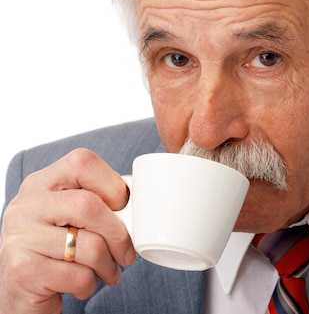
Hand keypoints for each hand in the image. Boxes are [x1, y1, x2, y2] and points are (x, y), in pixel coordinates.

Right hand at [0, 148, 135, 313]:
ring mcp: (20, 237)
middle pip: (89, 206)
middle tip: (127, 254)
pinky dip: (91, 285)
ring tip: (109, 272)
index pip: (83, 162)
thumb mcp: (69, 216)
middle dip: (119, 235)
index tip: (123, 207)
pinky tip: (84, 285)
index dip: (112, 184)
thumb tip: (145, 201)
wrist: (21, 289)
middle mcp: (26, 204)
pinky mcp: (22, 271)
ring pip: (90, 246)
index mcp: (42, 183)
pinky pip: (78, 276)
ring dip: (109, 266)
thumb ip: (98, 201)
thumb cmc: (59, 247)